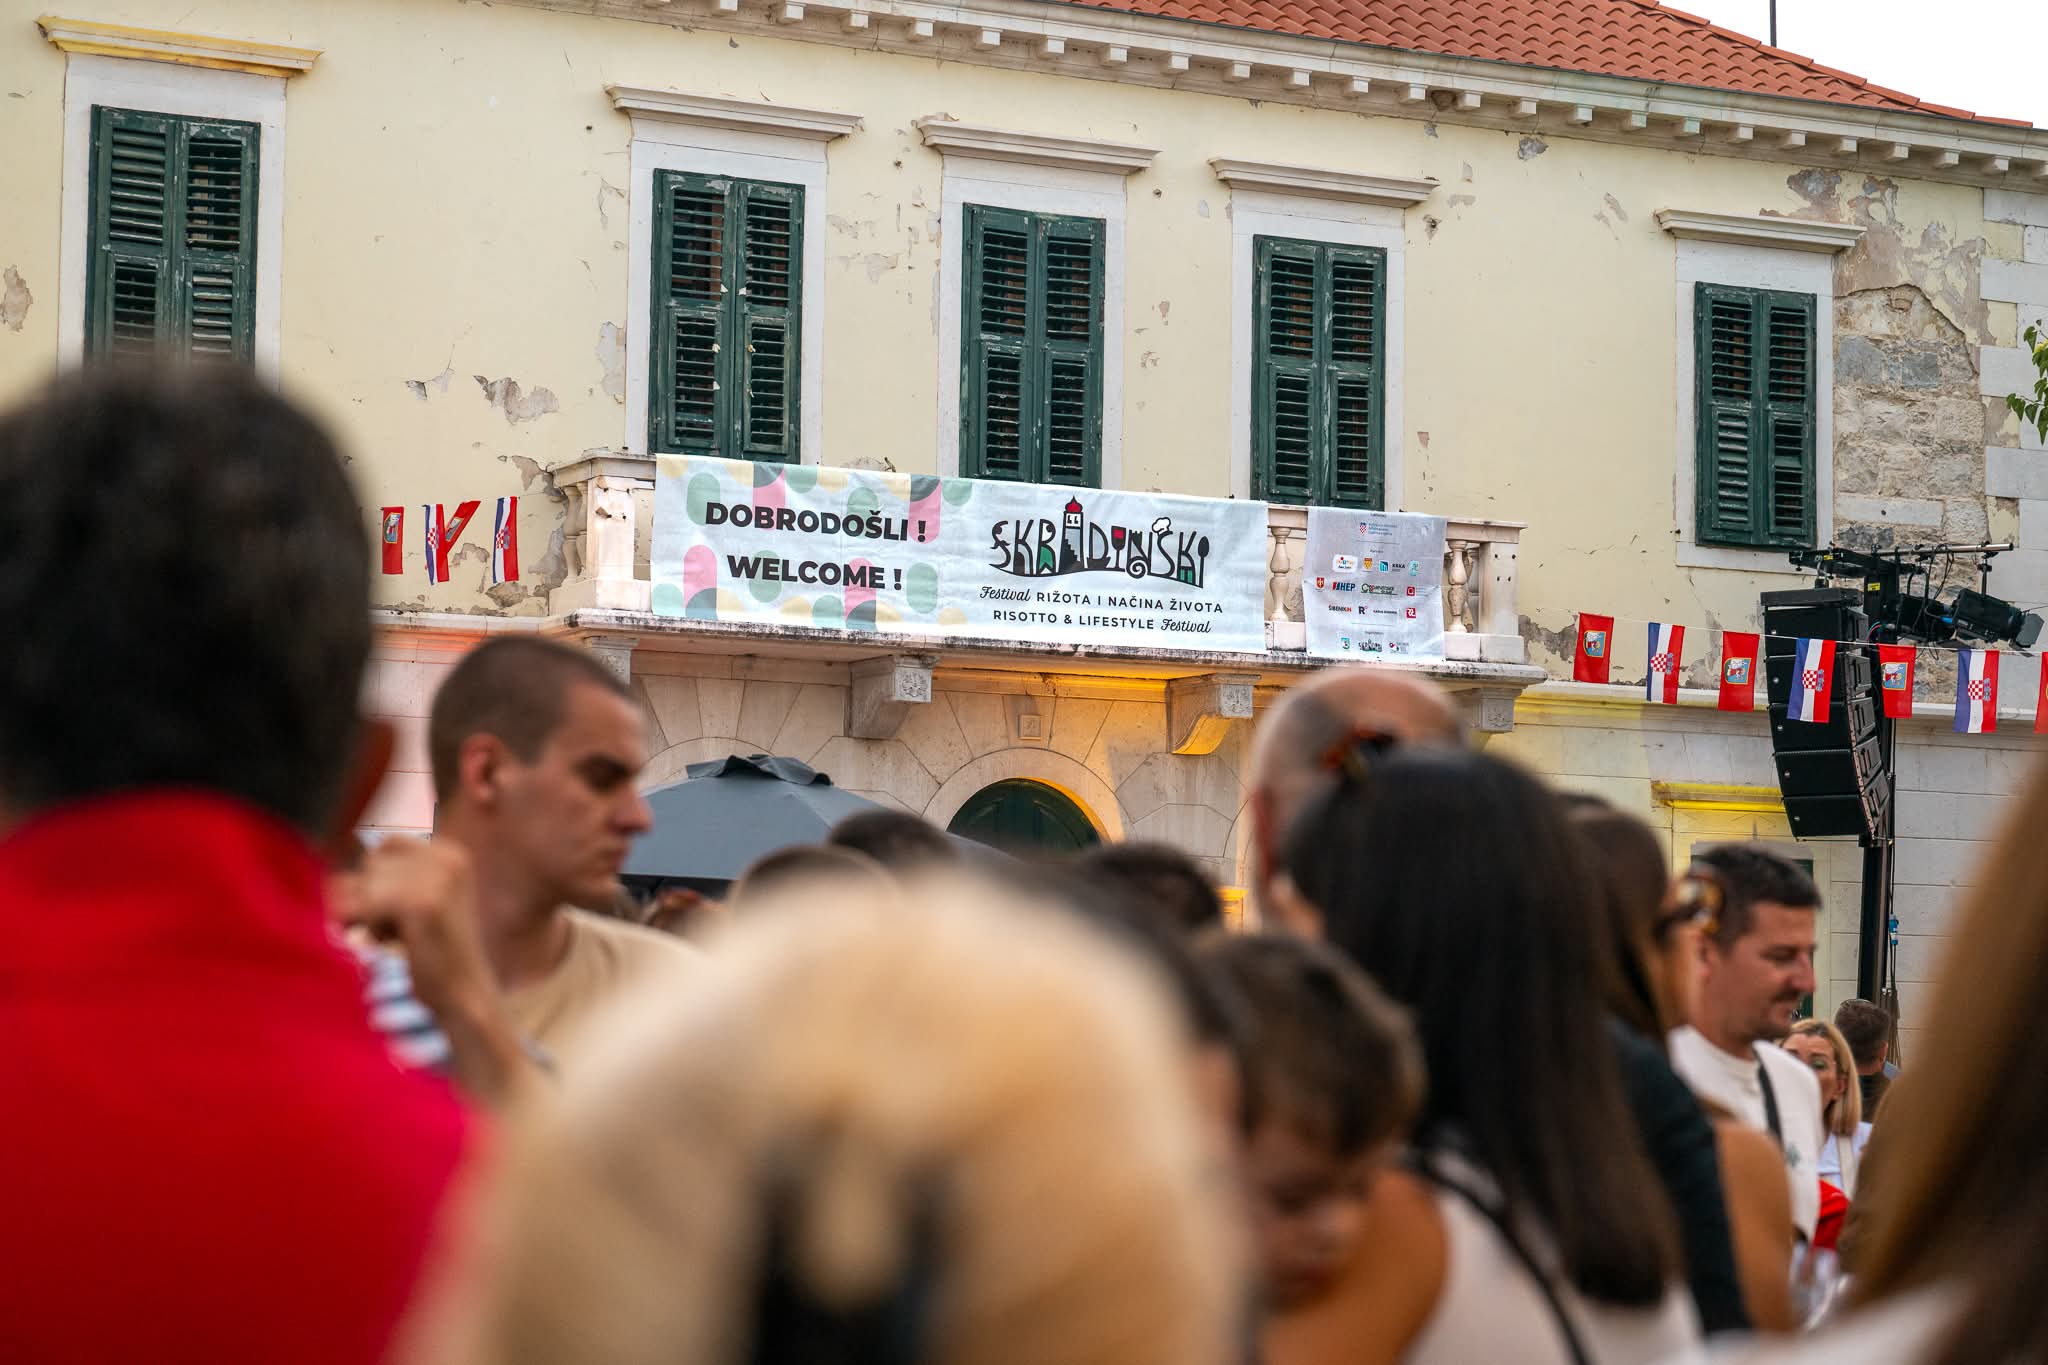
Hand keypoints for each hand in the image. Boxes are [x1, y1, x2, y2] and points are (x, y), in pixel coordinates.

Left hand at [332, 839, 539, 1106]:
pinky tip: (391, 945)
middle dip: (370, 898)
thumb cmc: (432, 955)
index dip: (375, 880)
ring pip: (366, 883)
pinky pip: (366, 904)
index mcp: (452, 854)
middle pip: (372, 862)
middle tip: (394, 931)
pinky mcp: (424, 903)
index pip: (386, 844)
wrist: (464, 996)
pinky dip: (369, 929)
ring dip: (368, 916)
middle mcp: (449, 858)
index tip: (393, 913)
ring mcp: (439, 879)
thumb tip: (334, 878)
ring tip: (396, 939)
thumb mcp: (413, 905)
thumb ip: (382, 881)